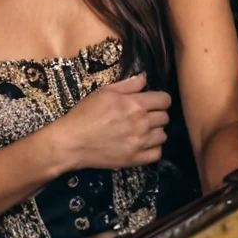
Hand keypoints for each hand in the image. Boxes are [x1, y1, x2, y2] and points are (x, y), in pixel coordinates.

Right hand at [56, 74, 170, 169]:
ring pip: (163, 135)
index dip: (160, 99)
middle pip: (165, 117)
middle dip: (157, 114)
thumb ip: (129, 84)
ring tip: (143, 130)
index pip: (164, 100)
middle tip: (145, 115)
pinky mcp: (134, 160)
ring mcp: (139, 143)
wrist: (72, 141)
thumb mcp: (105, 92)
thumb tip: (145, 77)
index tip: (153, 101)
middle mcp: (141, 123)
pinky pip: (157, 154)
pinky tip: (143, 144)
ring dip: (156, 131)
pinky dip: (153, 148)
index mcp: (135, 104)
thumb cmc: (86, 113)